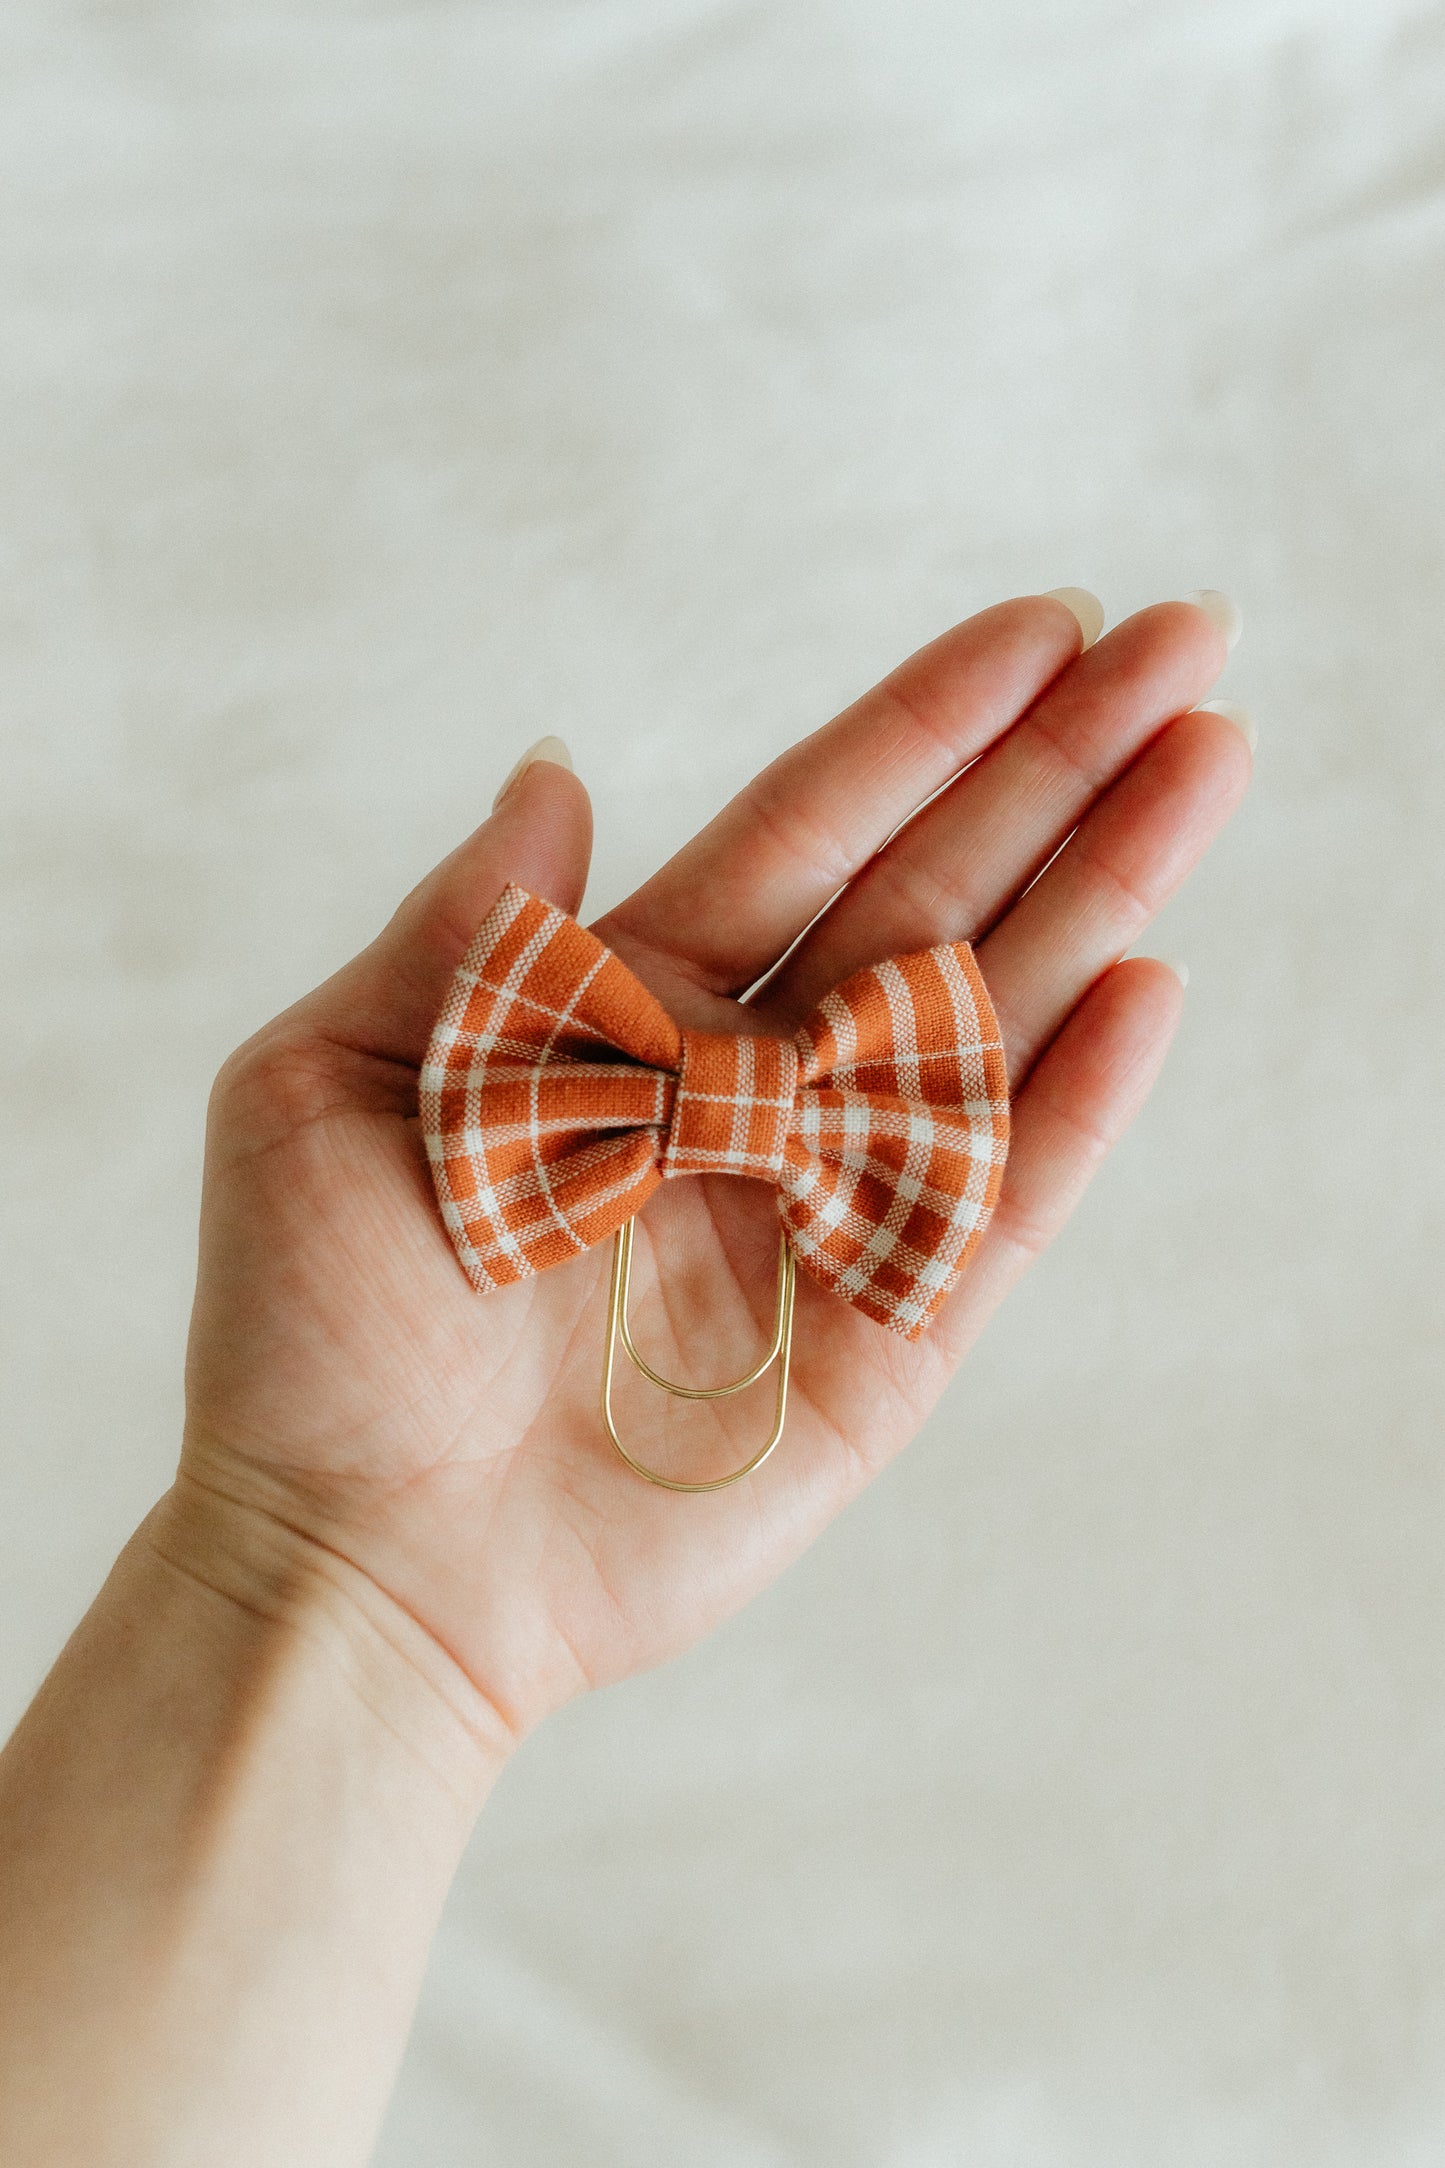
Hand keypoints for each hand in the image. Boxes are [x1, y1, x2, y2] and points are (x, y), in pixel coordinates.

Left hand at [171, 596, 1248, 1752]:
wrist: (356, 1569)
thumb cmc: (310, 1335)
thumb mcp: (324, 1087)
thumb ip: (460, 930)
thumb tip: (555, 768)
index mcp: (624, 1011)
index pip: (803, 830)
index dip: (921, 728)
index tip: (1041, 627)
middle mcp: (746, 1089)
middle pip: (931, 894)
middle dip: (1059, 770)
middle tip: (1184, 642)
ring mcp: (823, 1209)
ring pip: (986, 1020)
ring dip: (1104, 890)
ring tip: (1209, 758)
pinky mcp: (878, 1341)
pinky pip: (991, 1202)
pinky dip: (1072, 1101)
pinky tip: (1147, 983)